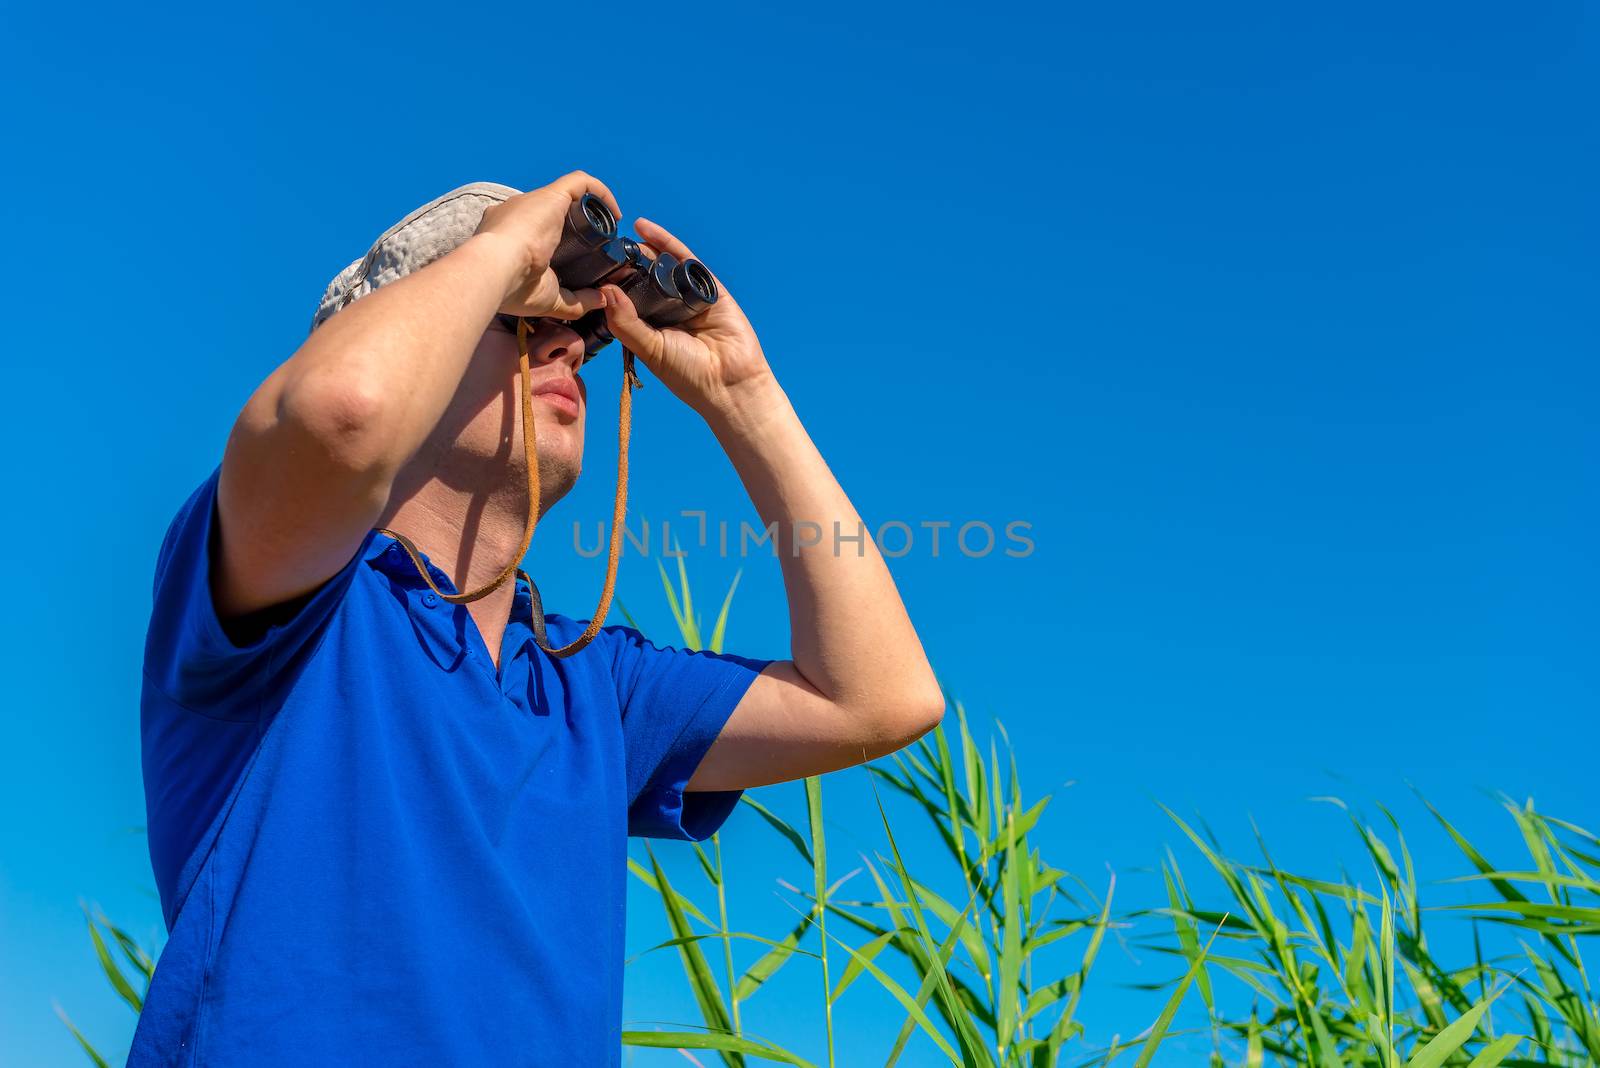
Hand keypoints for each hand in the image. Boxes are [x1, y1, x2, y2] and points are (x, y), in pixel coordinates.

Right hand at [474, 171, 619, 320]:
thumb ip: (575, 301)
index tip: (577, 259)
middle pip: (551, 214)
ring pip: (567, 196)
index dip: (557, 243)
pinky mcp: (550, 195)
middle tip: (597, 247)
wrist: (495, 269)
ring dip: (591, 210)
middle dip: (576, 228)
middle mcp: (516, 214)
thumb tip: (600, 299)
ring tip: (608, 229)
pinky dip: (600, 192)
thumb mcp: (548, 299)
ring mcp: (533, 202)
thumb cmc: (512, 287)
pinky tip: (614, 213)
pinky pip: (580, 182)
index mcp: (507, 237)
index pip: (533, 233)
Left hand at [599, 218, 774, 420]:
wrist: (730, 382)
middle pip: (641, 278)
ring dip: (640, 248)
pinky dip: (665, 241)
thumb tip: (605, 290)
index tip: (588, 267)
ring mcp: (687, 295)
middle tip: (600, 246)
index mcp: (649, 327)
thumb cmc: (688, 375)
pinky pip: (684, 258)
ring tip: (617, 234)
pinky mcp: (707, 285)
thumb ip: (626, 322)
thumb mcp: (650, 349)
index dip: (609, 283)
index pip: (624, 298)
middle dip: (622, 263)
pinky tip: (644, 228)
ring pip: (660, 265)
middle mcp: (666, 309)